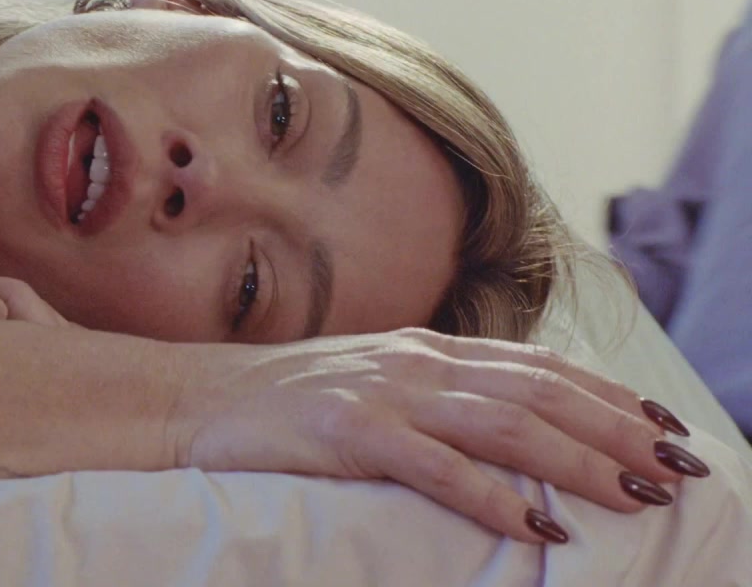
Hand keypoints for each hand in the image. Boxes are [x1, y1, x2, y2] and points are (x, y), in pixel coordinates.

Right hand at [170, 328, 703, 543]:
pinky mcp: (347, 429)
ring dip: (578, 460)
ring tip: (634, 494)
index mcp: (424, 348)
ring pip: (504, 422)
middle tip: (675, 466)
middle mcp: (414, 361)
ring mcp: (381, 392)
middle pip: (538, 391)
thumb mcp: (371, 384)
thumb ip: (434, 396)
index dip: (607, 393)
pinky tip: (537, 522)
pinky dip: (493, 495)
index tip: (661, 425)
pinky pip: (435, 465)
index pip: (538, 365)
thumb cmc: (283, 403)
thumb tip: (504, 431)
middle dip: (616, 429)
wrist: (196, 400)